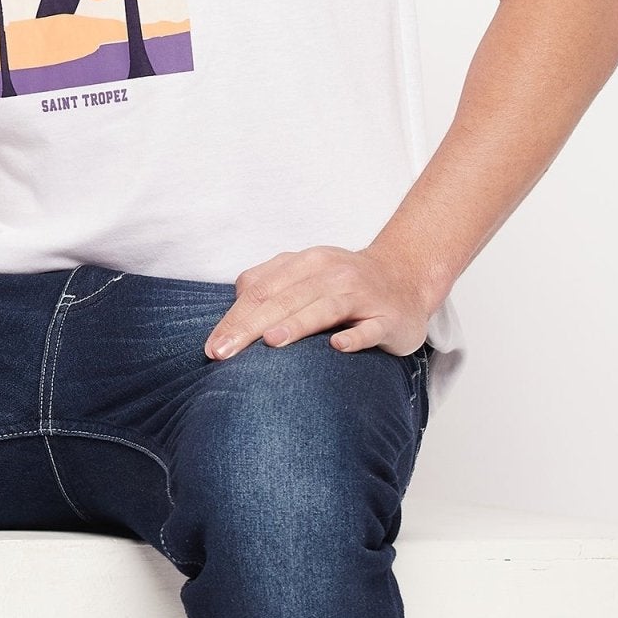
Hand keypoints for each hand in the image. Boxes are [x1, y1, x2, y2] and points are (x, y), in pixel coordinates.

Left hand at [203, 245, 434, 361]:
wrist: (406, 277)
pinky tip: (338, 346)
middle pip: (284, 299)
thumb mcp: (304, 276)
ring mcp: (362, 294)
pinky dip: (355, 336)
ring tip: (271, 343)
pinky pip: (370, 328)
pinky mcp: (388, 317)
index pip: (261, 289)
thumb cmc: (342, 284)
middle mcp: (331, 274)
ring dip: (297, 324)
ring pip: (325, 308)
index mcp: (305, 263)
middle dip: (250, 327)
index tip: (212, 347)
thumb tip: (229, 318)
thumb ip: (268, 288)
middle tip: (224, 354)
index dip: (234, 318)